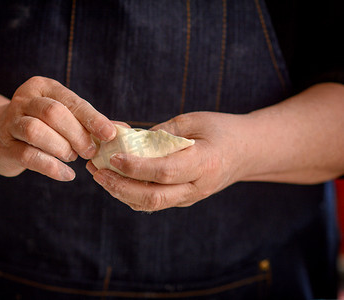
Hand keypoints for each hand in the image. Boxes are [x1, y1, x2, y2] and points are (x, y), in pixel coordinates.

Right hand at [0, 77, 115, 179]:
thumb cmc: (42, 125)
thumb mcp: (64, 117)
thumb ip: (90, 122)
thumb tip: (123, 130)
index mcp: (43, 87)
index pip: (71, 101)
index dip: (92, 118)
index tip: (110, 134)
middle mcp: (24, 100)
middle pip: (53, 113)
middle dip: (77, 135)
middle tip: (89, 152)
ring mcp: (10, 122)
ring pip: (37, 131)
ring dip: (61, 148)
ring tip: (72, 157)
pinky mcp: (4, 147)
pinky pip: (29, 157)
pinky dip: (52, 168)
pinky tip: (67, 175)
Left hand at [86, 112, 247, 210]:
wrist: (247, 152)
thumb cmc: (221, 130)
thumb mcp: (195, 121)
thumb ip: (163, 132)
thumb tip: (127, 139)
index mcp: (205, 163)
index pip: (165, 171)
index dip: (137, 167)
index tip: (114, 156)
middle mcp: (198, 187)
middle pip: (154, 197)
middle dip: (120, 186)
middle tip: (97, 172)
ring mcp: (190, 197)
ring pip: (150, 204)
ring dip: (120, 192)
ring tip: (99, 174)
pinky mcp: (183, 199)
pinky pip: (153, 202)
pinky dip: (131, 194)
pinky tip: (115, 179)